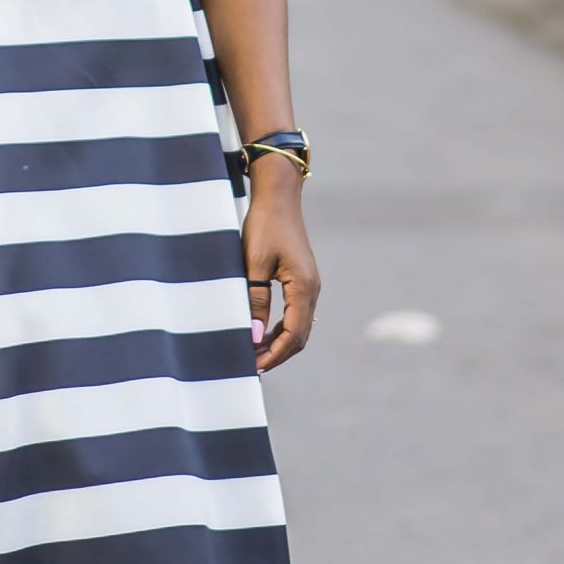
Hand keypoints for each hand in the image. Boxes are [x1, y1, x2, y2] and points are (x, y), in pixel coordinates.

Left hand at [244, 164, 318, 374]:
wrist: (278, 197)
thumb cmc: (264, 225)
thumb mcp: (253, 262)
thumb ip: (255, 300)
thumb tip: (254, 337)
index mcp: (303, 287)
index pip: (293, 334)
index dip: (274, 354)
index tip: (253, 367)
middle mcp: (312, 290)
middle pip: (300, 336)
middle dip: (277, 354)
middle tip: (251, 366)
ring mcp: (310, 285)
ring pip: (299, 327)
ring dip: (279, 343)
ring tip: (254, 354)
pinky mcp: (302, 280)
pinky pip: (296, 314)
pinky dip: (281, 329)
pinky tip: (263, 333)